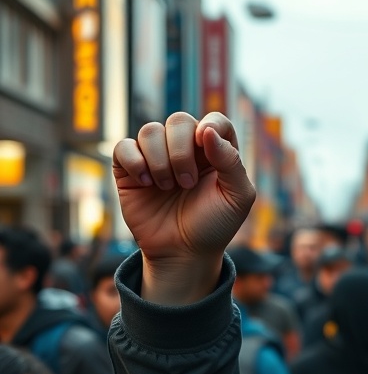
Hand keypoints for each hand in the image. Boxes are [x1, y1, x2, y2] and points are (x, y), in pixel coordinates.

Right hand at [113, 112, 255, 302]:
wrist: (184, 253)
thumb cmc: (215, 225)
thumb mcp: (238, 197)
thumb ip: (231, 162)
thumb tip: (206, 130)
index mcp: (216, 151)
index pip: (215, 120)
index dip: (210, 126)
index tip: (205, 144)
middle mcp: (186, 149)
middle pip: (179, 120)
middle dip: (181, 150)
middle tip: (186, 182)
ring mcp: (157, 157)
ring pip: (150, 130)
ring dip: (160, 160)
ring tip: (168, 187)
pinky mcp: (130, 170)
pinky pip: (123, 146)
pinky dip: (134, 161)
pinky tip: (146, 183)